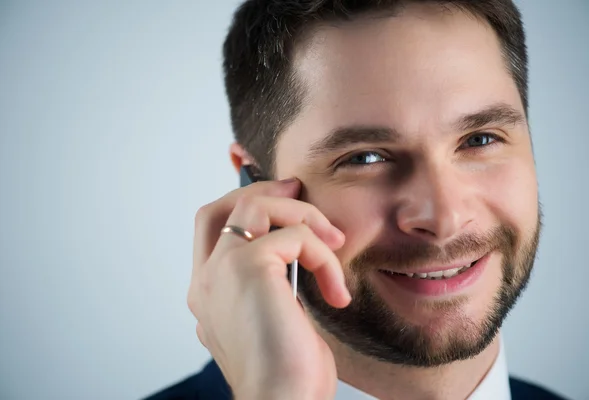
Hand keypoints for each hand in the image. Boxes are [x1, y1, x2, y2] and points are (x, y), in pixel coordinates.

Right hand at [187, 178, 350, 399]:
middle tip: (299, 189)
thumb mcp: (277, 320)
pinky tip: (336, 292)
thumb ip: (273, 287)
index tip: (283, 197)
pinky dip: (323, 255)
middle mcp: (206, 281)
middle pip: (221, 208)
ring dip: (301, 215)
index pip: (212, 231)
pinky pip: (294, 236)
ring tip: (334, 241)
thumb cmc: (288, 375)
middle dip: (263, 191)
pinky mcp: (247, 268)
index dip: (242, 204)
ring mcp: (220, 272)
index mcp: (209, 294)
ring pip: (254, 206)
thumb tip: (294, 259)